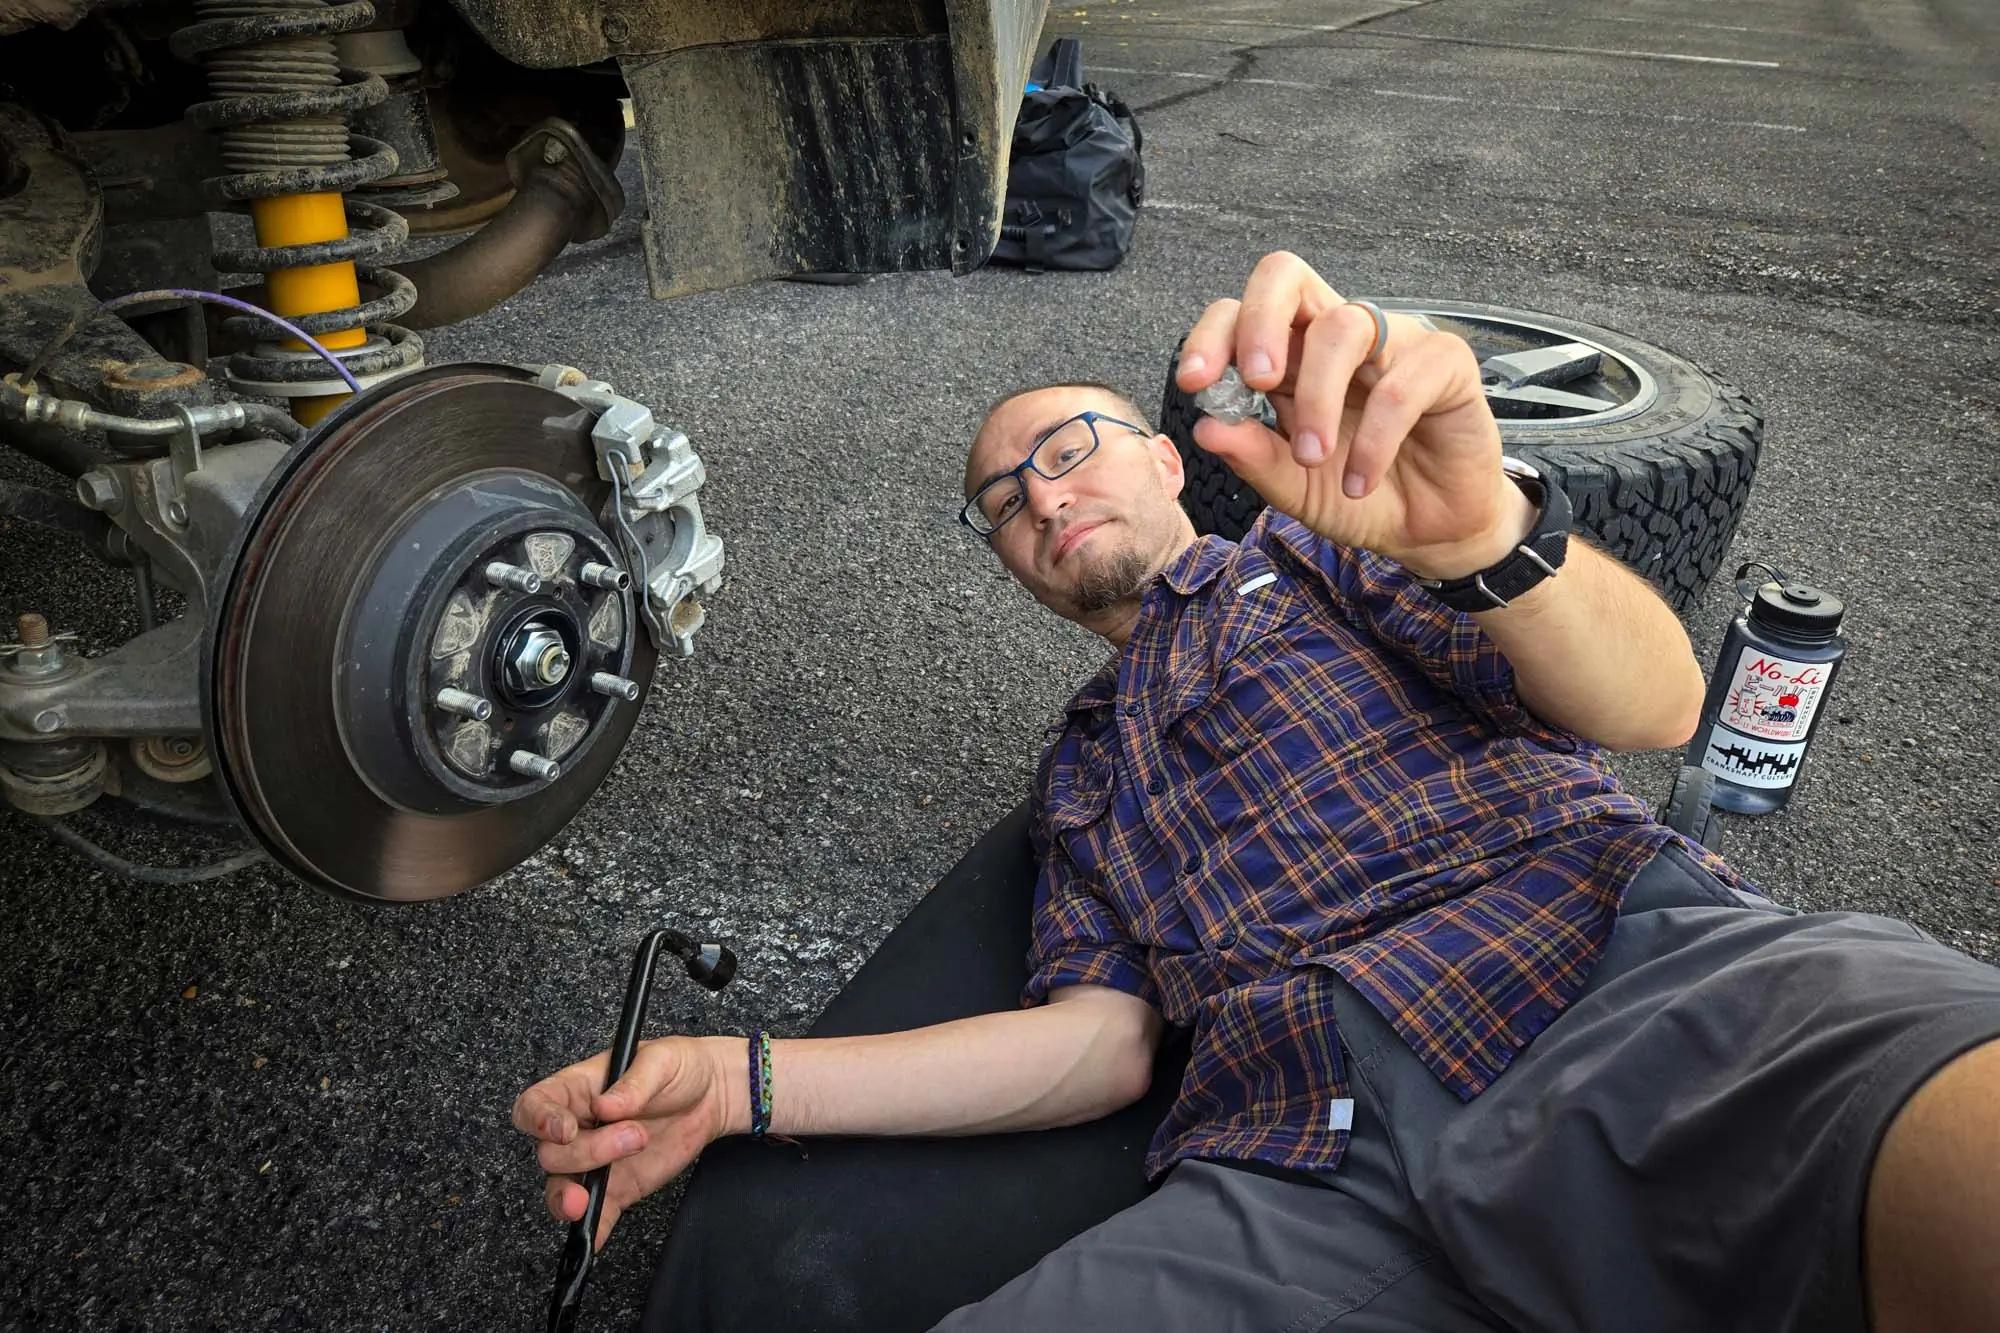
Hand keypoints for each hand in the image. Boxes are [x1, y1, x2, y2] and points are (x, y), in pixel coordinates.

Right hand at [512, 1035, 737, 1249]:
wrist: (711, 1097)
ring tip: (596, 1194)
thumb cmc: (679, 1067)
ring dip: (572, 1196)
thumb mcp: (662, 1060)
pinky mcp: (616, 1188)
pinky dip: (592, 1230)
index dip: (539, 1120)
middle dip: (589, 1150)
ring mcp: (594, 1162)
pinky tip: (593, 1241)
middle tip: (635, 1135)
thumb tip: (605, 1105)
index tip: (564, 1130)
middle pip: (552, 1152)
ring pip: (560, 1187)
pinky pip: (596, 1215)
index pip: (534, 1105)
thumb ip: (633, 1083)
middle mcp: (578, 1128)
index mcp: (577, 1089)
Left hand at [1175, 251, 1531, 578]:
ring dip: (1318, 398)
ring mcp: (1393, 341)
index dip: (1213, 335)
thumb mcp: (1292, 487)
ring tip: (1314, 459)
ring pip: (1343, 327)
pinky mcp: (1445, 363)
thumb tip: (1206, 426)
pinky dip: (1374, 440)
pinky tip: (1361, 481)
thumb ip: (1253, 456)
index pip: (1241, 312)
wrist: (1426, 529)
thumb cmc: (1356, 494)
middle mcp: (1338, 336)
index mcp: (1291, 355)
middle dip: (1261, 321)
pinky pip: (1401, 385)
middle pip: (1287, 276)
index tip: (1195, 382)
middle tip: (1258, 381)